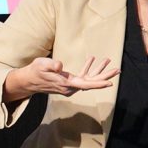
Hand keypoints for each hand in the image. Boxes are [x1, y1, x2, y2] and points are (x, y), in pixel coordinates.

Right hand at [1, 55, 117, 104]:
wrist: (29, 81)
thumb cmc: (35, 71)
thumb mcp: (41, 65)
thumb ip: (51, 65)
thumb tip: (59, 66)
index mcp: (66, 84)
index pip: (86, 84)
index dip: (98, 83)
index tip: (110, 83)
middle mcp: (70, 87)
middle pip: (91, 83)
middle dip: (105, 76)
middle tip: (118, 69)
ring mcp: (70, 85)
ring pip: (88, 80)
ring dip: (98, 71)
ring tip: (108, 61)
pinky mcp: (68, 82)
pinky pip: (82, 77)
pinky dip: (88, 69)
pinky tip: (92, 60)